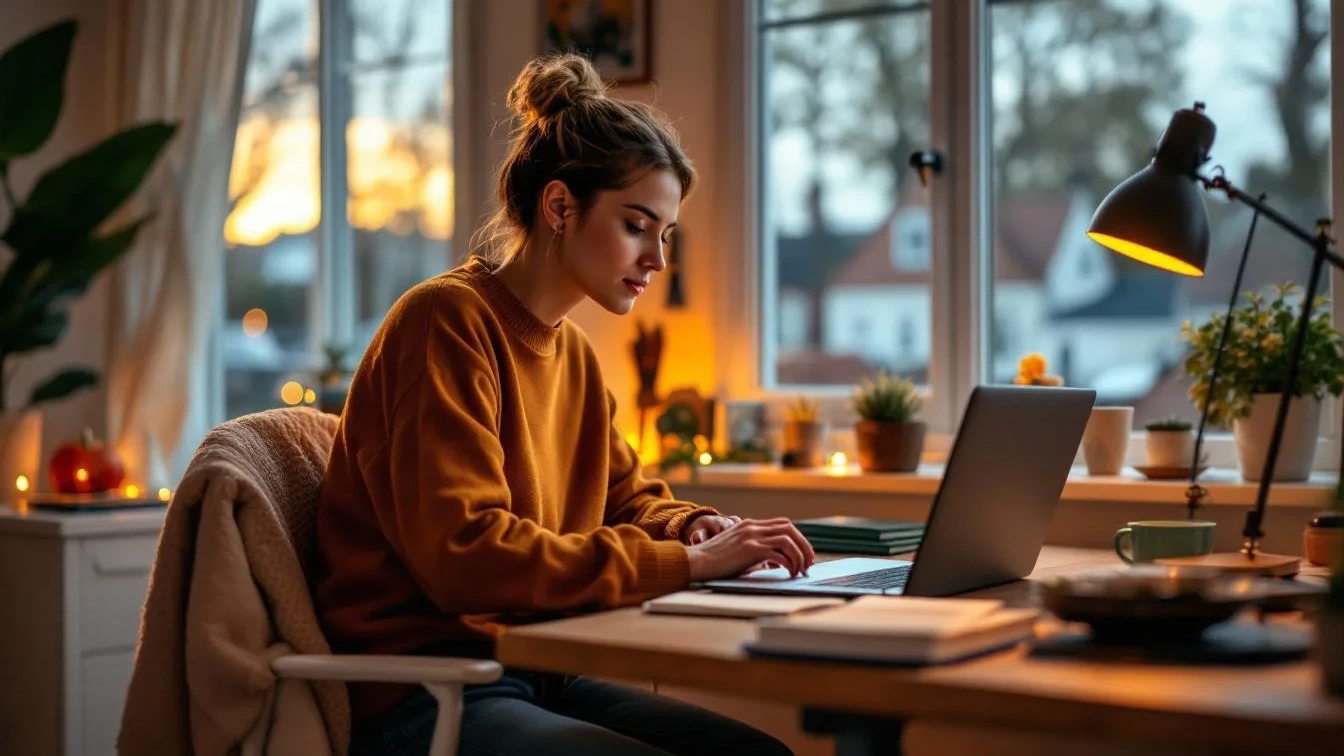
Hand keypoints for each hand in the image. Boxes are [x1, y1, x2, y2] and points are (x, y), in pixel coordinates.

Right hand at [686, 518, 815, 580]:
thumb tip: (774, 563)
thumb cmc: (714, 561)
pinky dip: (789, 564)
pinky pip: (779, 553)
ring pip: (788, 540)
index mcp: (750, 525)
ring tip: (799, 571)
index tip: (804, 555)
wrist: (695, 561)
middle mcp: (752, 527)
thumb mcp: (737, 550)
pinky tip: (789, 573)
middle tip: (808, 563)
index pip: (783, 524)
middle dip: (804, 546)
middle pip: (790, 528)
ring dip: (799, 556)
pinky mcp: (750, 549)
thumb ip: (754, 550)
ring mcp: (751, 536)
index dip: (798, 539)